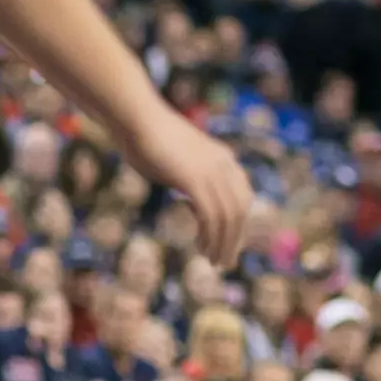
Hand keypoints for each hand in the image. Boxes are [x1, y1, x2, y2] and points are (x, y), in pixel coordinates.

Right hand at [133, 110, 251, 266]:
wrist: (138, 119)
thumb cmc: (148, 138)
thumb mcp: (177, 161)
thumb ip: (189, 178)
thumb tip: (189, 196)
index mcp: (222, 158)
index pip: (243, 195)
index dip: (239, 222)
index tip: (230, 243)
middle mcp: (223, 164)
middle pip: (240, 209)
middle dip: (235, 238)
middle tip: (225, 262)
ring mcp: (211, 170)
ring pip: (229, 217)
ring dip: (223, 243)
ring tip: (214, 262)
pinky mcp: (195, 179)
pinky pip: (211, 216)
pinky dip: (210, 236)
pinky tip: (201, 247)